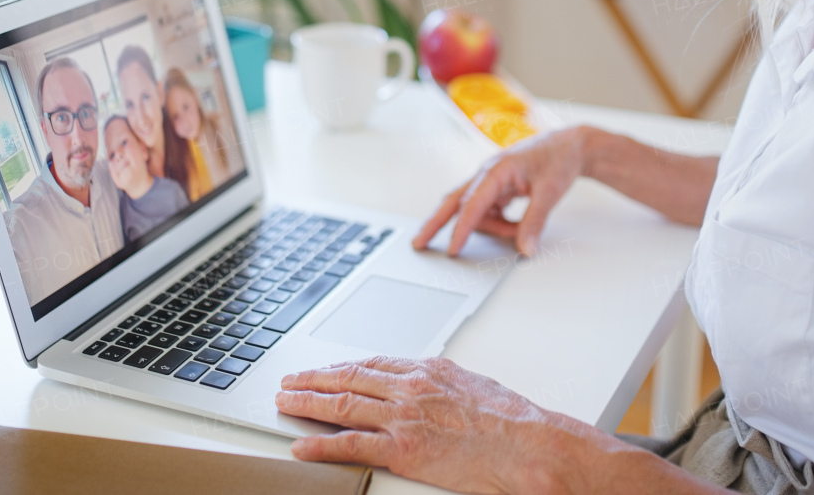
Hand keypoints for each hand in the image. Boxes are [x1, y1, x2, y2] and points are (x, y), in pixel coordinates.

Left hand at [276, 356, 567, 493]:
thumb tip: (433, 386)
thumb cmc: (511, 421)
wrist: (528, 444)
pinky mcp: (403, 449)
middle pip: (349, 378)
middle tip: (290, 380)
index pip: (372, 364)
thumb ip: (444, 384)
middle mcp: (410, 388)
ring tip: (285, 402)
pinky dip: (321, 445)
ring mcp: (404, 418)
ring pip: (342, 404)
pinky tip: (302, 446)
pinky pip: (351, 444)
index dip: (341, 367)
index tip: (323, 370)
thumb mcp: (474, 386)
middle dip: (314, 379)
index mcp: (428, 370)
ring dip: (307, 403)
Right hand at [414, 126, 590, 256]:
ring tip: (519, 232)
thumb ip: (535, 222)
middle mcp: (488, 174)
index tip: (452, 249)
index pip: (472, 204)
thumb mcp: (550, 193)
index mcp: (496, 170)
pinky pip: (488, 210)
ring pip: (476, 211)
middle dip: (436, 223)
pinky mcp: (499, 188)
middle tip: (418, 243)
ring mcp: (491, 181)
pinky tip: (512, 227)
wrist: (571, 146)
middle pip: (454, 202)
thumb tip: (525, 249)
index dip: (462, 229)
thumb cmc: (559, 159)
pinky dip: (497, 223)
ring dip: (492, 228)